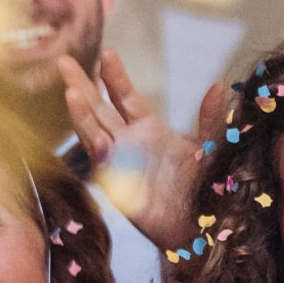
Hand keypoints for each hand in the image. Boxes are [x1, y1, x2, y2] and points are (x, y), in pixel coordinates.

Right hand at [59, 47, 223, 251]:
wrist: (202, 228)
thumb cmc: (205, 189)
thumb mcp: (211, 148)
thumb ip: (211, 118)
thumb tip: (219, 84)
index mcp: (149, 129)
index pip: (125, 97)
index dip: (115, 77)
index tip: (107, 53)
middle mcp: (129, 144)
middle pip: (99, 109)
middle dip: (81, 86)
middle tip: (64, 61)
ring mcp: (120, 165)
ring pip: (94, 134)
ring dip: (81, 115)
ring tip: (71, 92)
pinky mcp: (120, 188)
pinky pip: (106, 169)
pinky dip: (101, 154)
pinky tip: (97, 139)